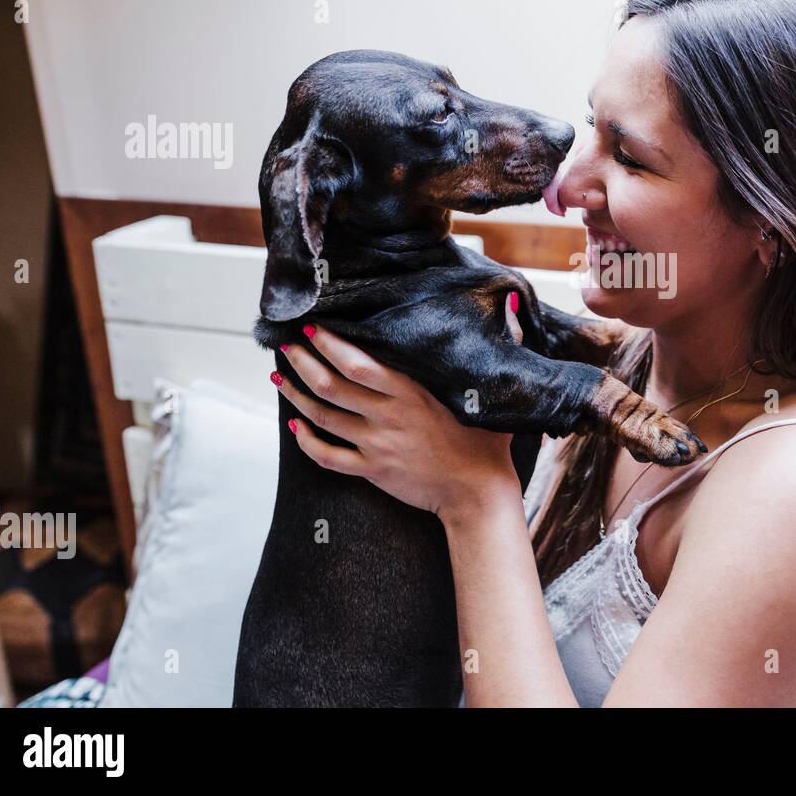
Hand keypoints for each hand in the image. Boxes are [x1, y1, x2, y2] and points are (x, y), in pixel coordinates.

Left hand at [272, 292, 526, 523]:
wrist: (478, 494)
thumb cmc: (487, 442)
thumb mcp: (495, 388)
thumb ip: (506, 340)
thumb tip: (514, 301)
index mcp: (413, 392)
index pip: (359, 362)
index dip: (330, 344)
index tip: (312, 327)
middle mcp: (389, 416)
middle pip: (331, 385)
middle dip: (303, 362)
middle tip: (286, 345)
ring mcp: (377, 445)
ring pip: (323, 416)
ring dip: (296, 395)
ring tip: (280, 375)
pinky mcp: (372, 471)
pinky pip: (328, 457)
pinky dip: (307, 441)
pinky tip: (294, 428)